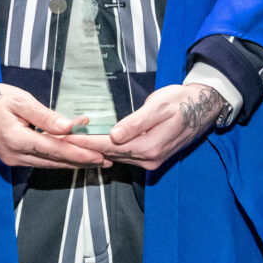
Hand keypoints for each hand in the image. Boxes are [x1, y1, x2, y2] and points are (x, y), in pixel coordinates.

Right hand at [0, 79, 107, 168]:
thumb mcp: (19, 100)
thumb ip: (44, 116)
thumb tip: (68, 127)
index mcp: (17, 140)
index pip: (55, 150)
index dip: (79, 154)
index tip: (99, 156)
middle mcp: (15, 155)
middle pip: (54, 162)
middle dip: (81, 162)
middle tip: (106, 161)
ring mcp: (12, 160)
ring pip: (48, 164)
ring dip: (71, 163)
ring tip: (94, 161)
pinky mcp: (12, 158)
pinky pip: (39, 161)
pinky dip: (57, 159)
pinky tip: (71, 157)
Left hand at [71, 84, 224, 170]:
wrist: (203, 107)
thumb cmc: (181, 101)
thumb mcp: (159, 107)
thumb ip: (136, 123)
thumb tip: (114, 136)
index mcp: (148, 147)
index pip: (107, 146)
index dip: (84, 142)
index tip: (64, 137)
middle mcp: (148, 159)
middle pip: (108, 154)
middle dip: (84, 148)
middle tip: (59, 141)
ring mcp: (151, 161)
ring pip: (115, 157)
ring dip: (93, 151)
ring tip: (70, 144)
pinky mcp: (152, 158)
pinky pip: (124, 156)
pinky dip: (108, 151)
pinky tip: (94, 146)